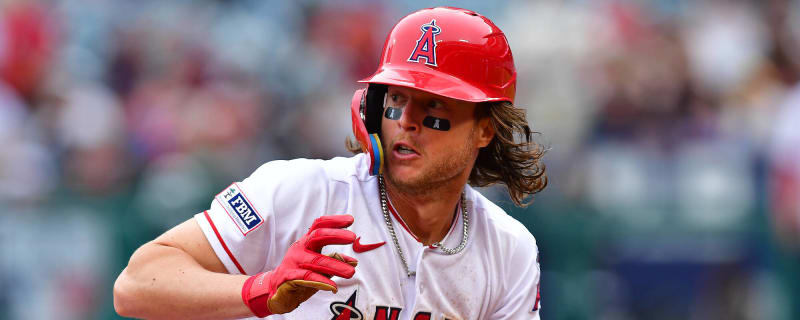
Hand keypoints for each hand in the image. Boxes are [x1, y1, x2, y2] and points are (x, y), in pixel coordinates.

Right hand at [241, 215, 357, 316]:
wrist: (276, 292)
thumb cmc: (299, 276)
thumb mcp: (319, 267)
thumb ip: (334, 262)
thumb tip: (353, 261)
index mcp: (307, 243)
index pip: (319, 225)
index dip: (334, 221)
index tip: (350, 220)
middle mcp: (300, 249)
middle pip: (317, 236)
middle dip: (336, 235)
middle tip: (352, 237)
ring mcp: (293, 262)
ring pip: (316, 260)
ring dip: (336, 266)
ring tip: (350, 272)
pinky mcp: (288, 277)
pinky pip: (307, 277)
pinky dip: (322, 281)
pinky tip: (332, 286)